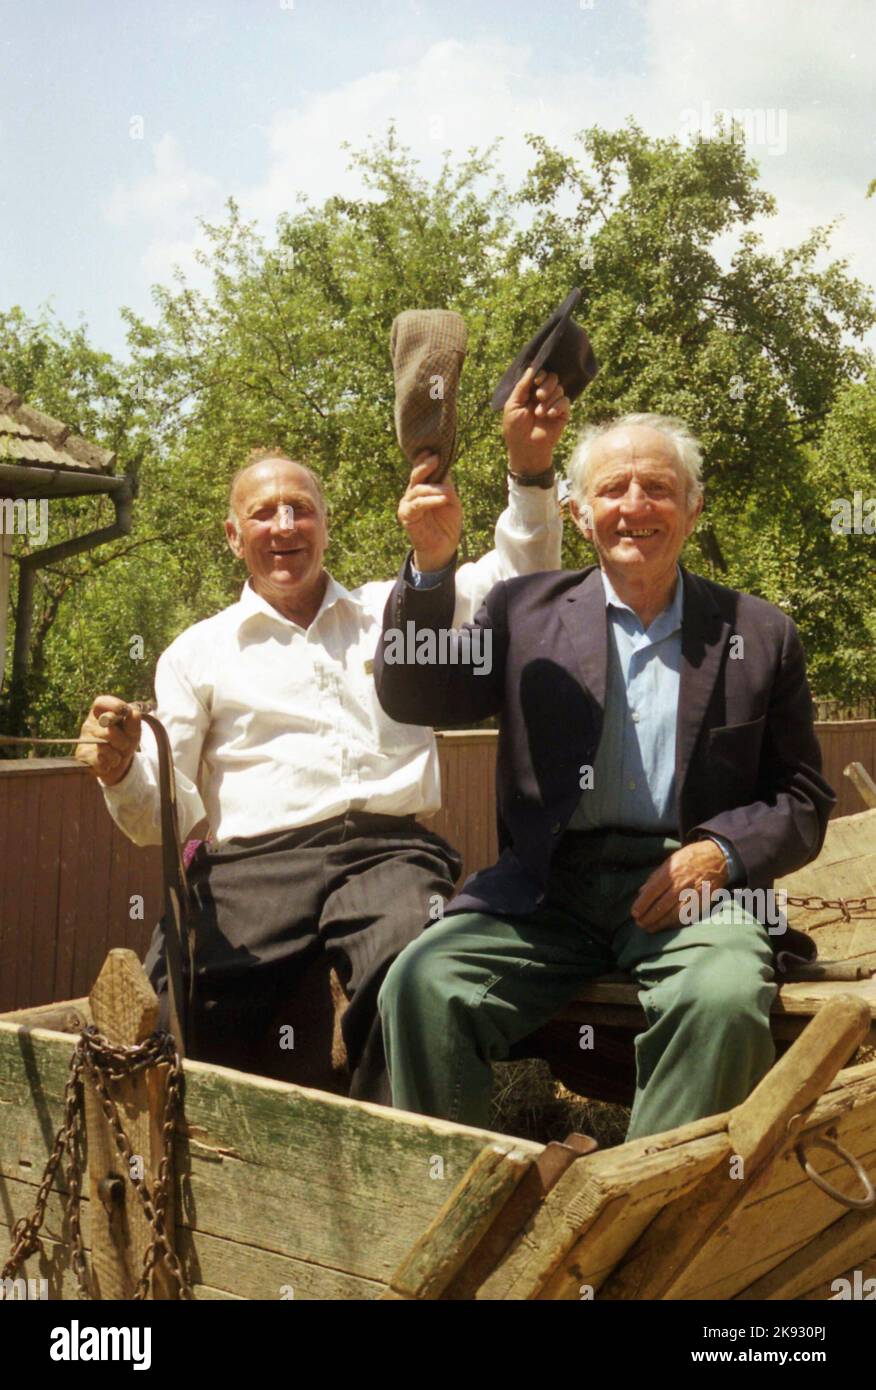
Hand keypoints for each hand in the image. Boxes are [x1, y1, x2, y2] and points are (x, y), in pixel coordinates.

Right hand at [75, 696, 140, 786]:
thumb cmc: (124, 742)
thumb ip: (134, 722)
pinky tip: (109, 763)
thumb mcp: (133, 732)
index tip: (124, 712)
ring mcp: (84, 739)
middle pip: (106, 723)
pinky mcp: (82, 754)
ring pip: (103, 743)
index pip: (101, 703)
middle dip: (121, 737)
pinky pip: (98, 759)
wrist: (117, 766)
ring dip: (117, 753)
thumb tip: (133, 713)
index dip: (113, 705)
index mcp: (101, 714)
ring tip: (117, 756)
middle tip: (125, 745)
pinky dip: (109, 763)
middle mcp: (90, 724)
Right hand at [398, 453, 462, 572]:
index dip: (425, 459)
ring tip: (448, 493)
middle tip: (435, 458)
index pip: (421, 469)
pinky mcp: (406, 516)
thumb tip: (445, 468)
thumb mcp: (450, 500)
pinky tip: (442, 499)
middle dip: (425, 466)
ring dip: (434, 489)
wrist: (443, 547)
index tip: (435, 449)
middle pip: (416, 475)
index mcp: (422, 487)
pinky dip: (431, 500)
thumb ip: (446, 485)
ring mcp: (408, 504)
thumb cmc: (447, 523)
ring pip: (418, 489)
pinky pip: (418, 505)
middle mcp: (412, 493)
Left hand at [504, 368, 570, 475]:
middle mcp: (543, 395)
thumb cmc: (515, 429)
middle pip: (552, 377)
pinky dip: (557, 407)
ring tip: (539, 414)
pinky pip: (565, 401)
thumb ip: (522, 386)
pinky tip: (549, 416)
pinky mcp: (563, 413)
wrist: (526, 449)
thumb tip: (531, 368)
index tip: (536, 382)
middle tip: (539, 396)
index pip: (540, 374)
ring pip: (559, 389)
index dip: (540, 374)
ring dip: (549, 399)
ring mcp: (554, 404)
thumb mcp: (513, 405)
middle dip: (546, 384)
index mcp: (530, 391)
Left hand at [631, 841, 728, 933]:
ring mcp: (694, 894)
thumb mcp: (670, 861)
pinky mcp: (703, 902)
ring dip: (660, 924)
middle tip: (639, 924)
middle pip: (662, 905)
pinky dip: (675, 923)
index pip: (653, 891)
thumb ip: (655, 877)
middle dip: (649, 917)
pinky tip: (666, 926)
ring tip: (649, 928)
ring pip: (674, 914)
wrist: (717, 858)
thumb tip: (641, 892)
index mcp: (671, 872)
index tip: (634, 913)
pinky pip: (687, 916)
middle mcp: (682, 884)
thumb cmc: (689, 858)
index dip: (642, 904)